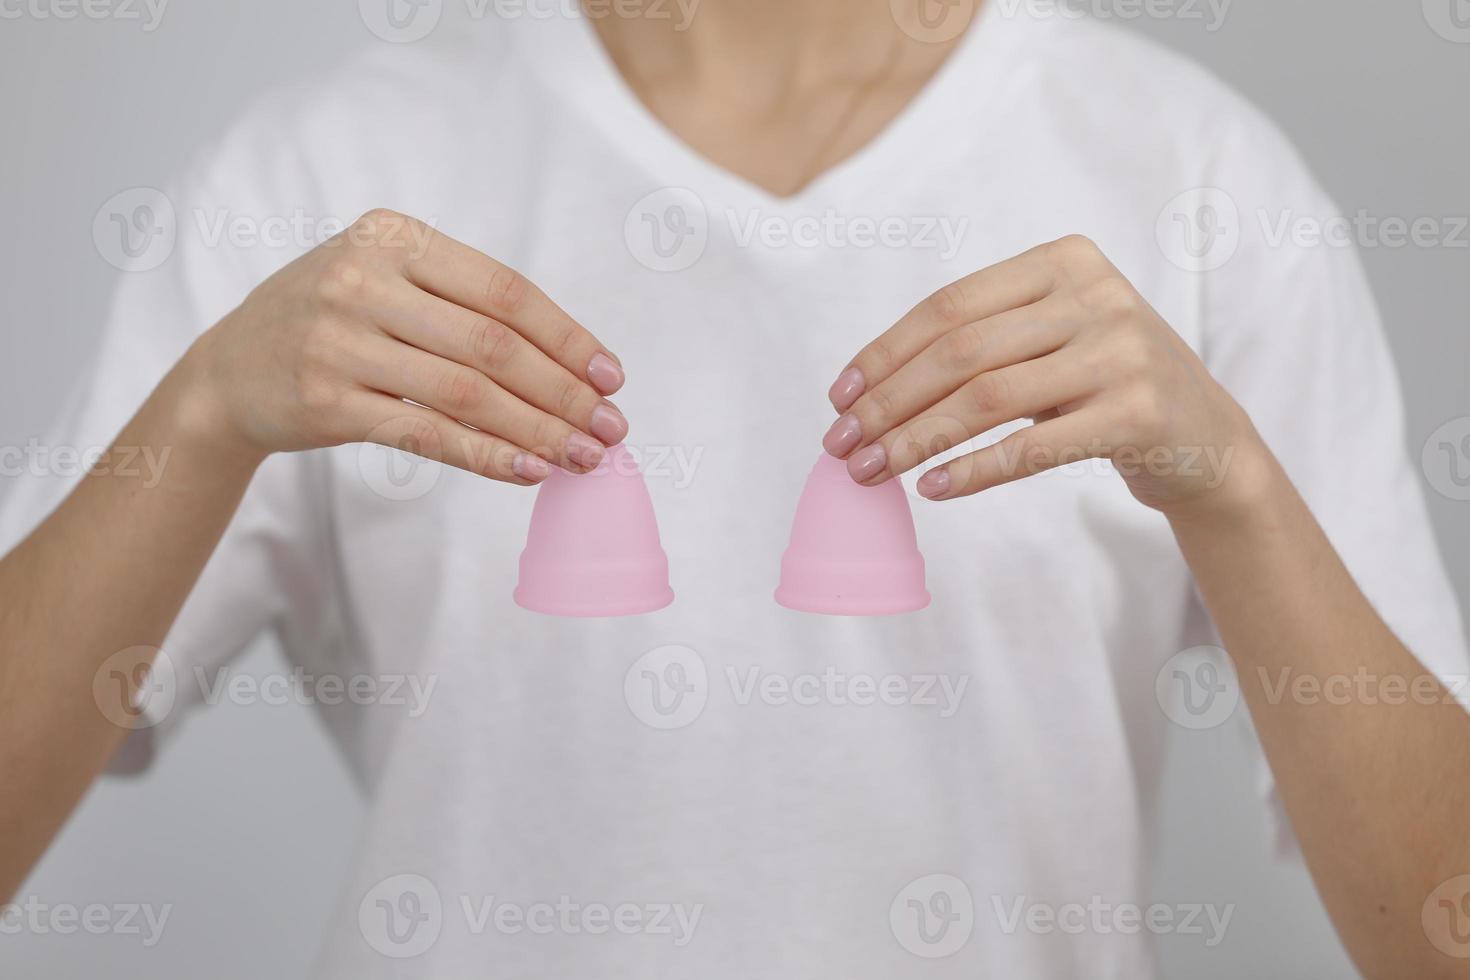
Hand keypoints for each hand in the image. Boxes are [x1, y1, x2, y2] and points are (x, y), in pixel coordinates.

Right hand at [183, 209, 627, 484]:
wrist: (228, 370)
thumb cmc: (333, 321)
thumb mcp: (385, 279)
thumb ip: (462, 303)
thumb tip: (573, 366)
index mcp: (392, 236)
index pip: (504, 290)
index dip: (566, 336)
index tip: (610, 376)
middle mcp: (362, 280)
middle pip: (492, 344)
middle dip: (563, 392)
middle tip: (610, 428)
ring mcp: (339, 340)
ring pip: (466, 393)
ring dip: (537, 431)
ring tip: (583, 457)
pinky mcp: (325, 400)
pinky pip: (426, 434)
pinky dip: (486, 456)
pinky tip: (529, 471)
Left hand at [822, 235, 1270, 517]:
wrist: (1207, 437)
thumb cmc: (1105, 387)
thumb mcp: (1051, 340)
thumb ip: (982, 342)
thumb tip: (866, 392)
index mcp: (1064, 261)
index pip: (949, 306)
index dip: (885, 352)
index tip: (839, 396)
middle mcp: (1096, 296)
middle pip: (961, 352)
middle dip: (888, 402)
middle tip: (842, 445)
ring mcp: (1121, 352)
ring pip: (987, 398)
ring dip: (915, 439)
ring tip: (870, 472)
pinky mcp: (1137, 413)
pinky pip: (1032, 447)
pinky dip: (972, 470)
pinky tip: (931, 488)